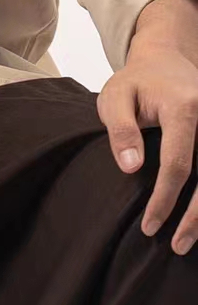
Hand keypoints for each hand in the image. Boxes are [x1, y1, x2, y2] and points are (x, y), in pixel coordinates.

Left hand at [97, 0, 197, 254]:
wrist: (166, 58)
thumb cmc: (135, 82)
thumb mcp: (115, 98)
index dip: (165, 200)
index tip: (150, 227)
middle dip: (196, 215)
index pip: (177, 164)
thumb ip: (121, 131)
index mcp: (185, 107)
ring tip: (190, 241)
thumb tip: (131, 167)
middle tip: (178, 246)